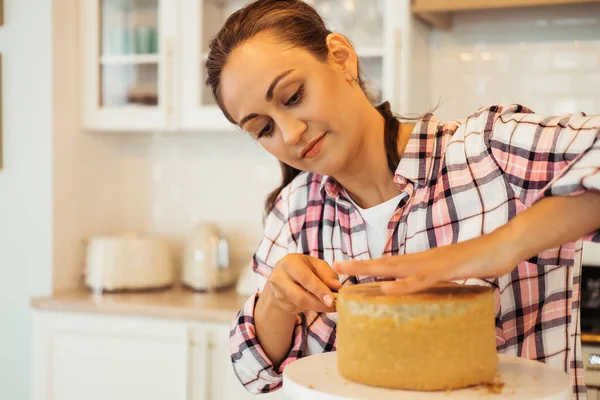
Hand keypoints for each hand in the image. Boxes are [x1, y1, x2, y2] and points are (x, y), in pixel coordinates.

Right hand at [265, 254, 341, 313]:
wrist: (283, 275)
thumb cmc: (303, 267)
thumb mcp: (316, 264)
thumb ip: (327, 274)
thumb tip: (337, 287)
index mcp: (289, 263)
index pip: (305, 278)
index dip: (319, 290)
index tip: (332, 300)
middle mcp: (279, 278)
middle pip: (300, 297)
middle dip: (320, 304)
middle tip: (335, 306)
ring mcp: (278, 293)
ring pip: (300, 306)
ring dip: (318, 307)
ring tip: (332, 305)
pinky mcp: (281, 304)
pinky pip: (299, 310)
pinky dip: (312, 308)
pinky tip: (319, 303)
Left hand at [333, 230, 517, 294]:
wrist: (505, 245)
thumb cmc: (483, 258)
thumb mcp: (457, 272)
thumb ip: (442, 278)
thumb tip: (432, 286)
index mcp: (424, 261)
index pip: (392, 264)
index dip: (370, 267)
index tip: (351, 271)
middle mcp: (423, 260)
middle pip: (385, 263)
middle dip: (359, 266)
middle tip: (335, 267)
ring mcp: (433, 264)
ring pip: (395, 269)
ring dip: (369, 270)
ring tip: (346, 273)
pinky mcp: (446, 270)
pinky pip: (420, 280)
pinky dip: (402, 285)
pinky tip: (386, 288)